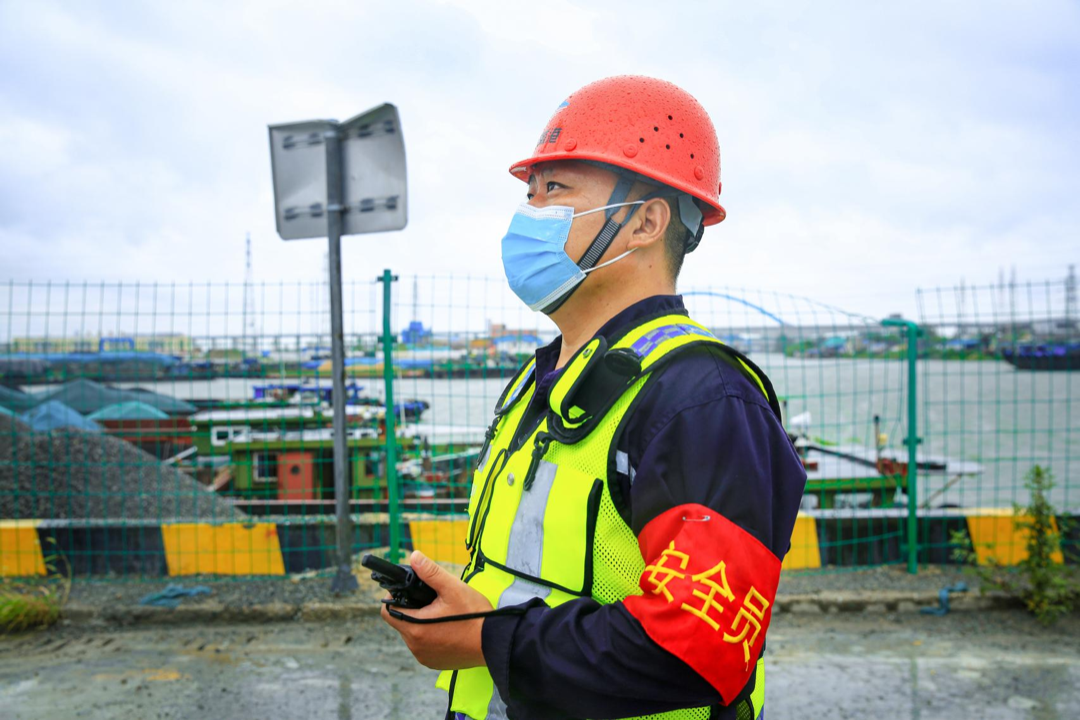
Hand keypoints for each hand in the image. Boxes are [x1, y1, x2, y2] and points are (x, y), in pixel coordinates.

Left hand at [380, 550, 492, 669]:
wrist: (495, 642)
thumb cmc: (475, 616)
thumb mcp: (452, 588)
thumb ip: (430, 572)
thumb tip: (414, 557)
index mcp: (415, 628)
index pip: (388, 612)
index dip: (394, 598)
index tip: (408, 591)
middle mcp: (416, 647)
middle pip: (401, 622)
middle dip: (412, 609)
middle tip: (431, 600)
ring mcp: (425, 657)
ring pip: (412, 635)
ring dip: (421, 623)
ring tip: (441, 613)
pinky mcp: (434, 663)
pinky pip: (424, 646)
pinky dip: (430, 637)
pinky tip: (447, 628)